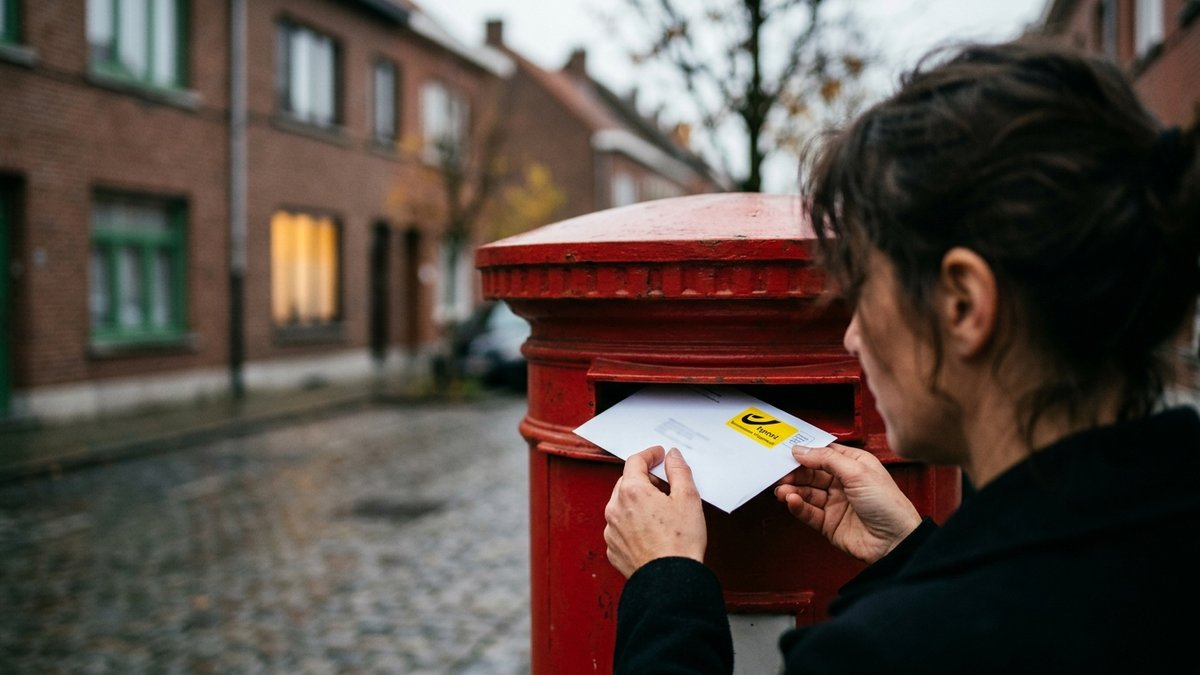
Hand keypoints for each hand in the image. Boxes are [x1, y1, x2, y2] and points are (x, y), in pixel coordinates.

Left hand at [604, 446, 707, 577]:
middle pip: (626, 482)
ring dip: (637, 502)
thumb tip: (672, 456)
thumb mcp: (688, 498)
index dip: (649, 455)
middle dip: (644, 479)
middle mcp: (615, 509)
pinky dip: (632, 523)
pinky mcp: (613, 549)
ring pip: (621, 505)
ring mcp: (612, 531)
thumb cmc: (680, 542)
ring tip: (660, 511)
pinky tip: (651, 531)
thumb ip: (678, 471)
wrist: (670, 582)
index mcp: (631, 492)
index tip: (658, 455)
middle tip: (664, 484)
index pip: (635, 462)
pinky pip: (620, 527)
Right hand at [775, 443, 921, 564]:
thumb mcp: (858, 472)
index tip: (788, 452)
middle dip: (795, 472)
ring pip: (807, 492)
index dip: (806, 452)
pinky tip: (792, 500)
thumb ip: (827, 459)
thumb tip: (803, 450)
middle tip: (781, 472)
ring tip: (782, 488)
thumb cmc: (889, 506)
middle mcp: (844, 483)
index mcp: (855, 465)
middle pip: (812, 473)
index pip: (824, 454)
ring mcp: (835, 503)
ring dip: (793, 489)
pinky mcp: (829, 523)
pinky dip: (798, 505)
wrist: (895, 542)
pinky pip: (808, 512)